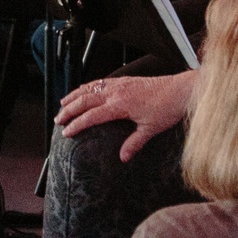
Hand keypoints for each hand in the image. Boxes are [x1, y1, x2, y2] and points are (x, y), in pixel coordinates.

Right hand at [56, 69, 197, 159]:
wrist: (180, 90)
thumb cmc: (167, 108)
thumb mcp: (150, 129)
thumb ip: (134, 143)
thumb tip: (123, 157)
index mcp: (120, 105)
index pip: (91, 115)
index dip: (76, 124)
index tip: (66, 131)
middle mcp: (116, 92)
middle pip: (85, 100)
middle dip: (69, 110)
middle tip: (58, 119)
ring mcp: (119, 84)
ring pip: (90, 88)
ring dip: (74, 96)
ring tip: (63, 104)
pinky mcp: (124, 80)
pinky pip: (100, 82)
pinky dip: (88, 87)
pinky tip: (84, 90)